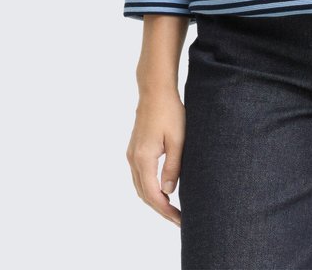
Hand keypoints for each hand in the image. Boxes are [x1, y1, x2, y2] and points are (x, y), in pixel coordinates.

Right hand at [126, 89, 184, 226]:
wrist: (155, 90)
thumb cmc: (170, 112)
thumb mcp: (178, 140)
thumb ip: (172, 167)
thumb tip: (167, 192)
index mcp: (143, 158)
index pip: (153, 195)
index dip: (165, 211)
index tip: (180, 220)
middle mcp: (133, 159)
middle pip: (144, 194)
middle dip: (160, 209)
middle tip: (178, 219)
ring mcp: (131, 154)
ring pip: (140, 186)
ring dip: (154, 200)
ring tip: (172, 209)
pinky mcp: (134, 149)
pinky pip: (140, 176)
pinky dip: (149, 188)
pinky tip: (162, 191)